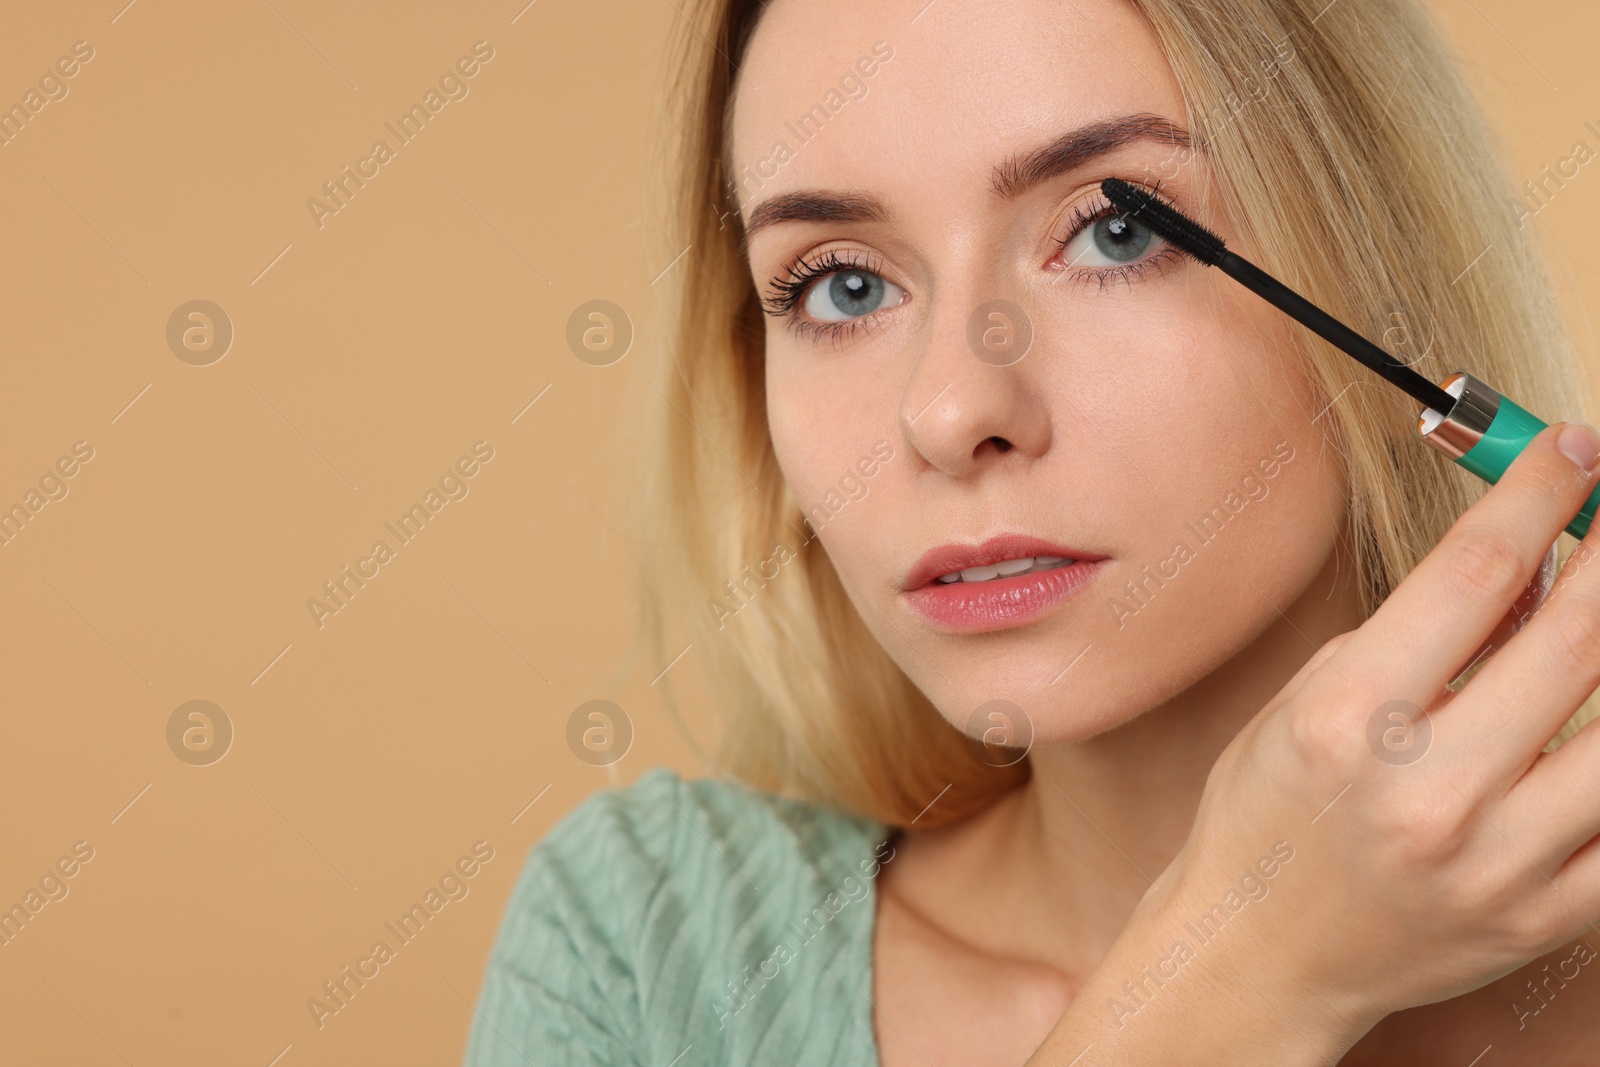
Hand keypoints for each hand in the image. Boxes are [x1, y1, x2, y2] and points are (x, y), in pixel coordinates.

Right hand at [1162, 420, 1599, 1040]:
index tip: (1571, 455)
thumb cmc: (1268, 815)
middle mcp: (1429, 788)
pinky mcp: (1542, 915)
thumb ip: (1421, 635)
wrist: (1261, 953)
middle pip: (1577, 635)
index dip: (1539, 495)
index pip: (1475, 573)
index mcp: (1347, 719)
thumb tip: (1531, 566)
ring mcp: (1497, 860)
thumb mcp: (1311, 698)